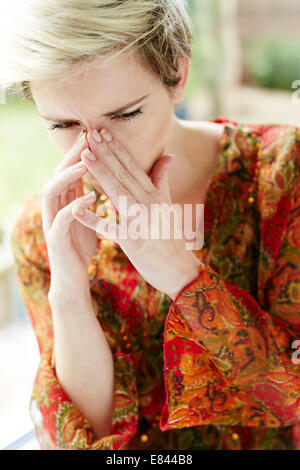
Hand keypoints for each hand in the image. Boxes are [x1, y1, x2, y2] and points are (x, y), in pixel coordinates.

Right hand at [42, 131, 98, 294]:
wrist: (72, 276)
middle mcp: (55, 207)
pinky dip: (72, 209)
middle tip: (87, 137)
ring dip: (68, 177)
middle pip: (59, 174)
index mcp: (65, 200)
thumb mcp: (88, 216)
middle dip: (73, 156)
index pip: (72, 170)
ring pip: (52, 193)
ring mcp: (52, 222)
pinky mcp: (55, 240)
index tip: (97, 133)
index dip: (83, 152)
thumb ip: (91, 196)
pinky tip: (87, 200)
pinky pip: (60, 221)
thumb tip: (102, 176)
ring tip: (84, 164)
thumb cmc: (81, 244)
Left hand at [72, 128, 202, 299]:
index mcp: (155, 195)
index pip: (133, 167)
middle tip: (89, 134)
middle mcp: (149, 204)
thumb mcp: (168, 206)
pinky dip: (94, 219)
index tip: (102, 132)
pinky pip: (110, 228)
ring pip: (118, 193)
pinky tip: (77, 209)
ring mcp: (141, 222)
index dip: (117, 149)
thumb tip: (168, 155)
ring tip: (85, 156)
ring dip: (101, 174)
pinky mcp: (133, 242)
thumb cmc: (170, 238)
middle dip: (106, 153)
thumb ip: (162, 180)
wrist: (180, 269)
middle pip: (124, 175)